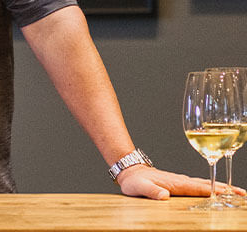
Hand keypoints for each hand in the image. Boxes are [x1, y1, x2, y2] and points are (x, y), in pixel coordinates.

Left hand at [117, 165, 246, 200]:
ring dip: (220, 188)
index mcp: (176, 183)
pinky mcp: (179, 183)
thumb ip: (151, 191)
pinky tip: (215, 191)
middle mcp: (181, 180)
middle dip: (225, 189)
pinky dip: (210, 187)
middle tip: (242, 194)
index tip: (231, 194)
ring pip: (204, 184)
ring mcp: (181, 181)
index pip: (200, 188)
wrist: (130, 171)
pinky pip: (198, 185)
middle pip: (207, 184)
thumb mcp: (140, 187)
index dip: (216, 191)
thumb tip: (164, 196)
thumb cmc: (135, 181)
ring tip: (236, 193)